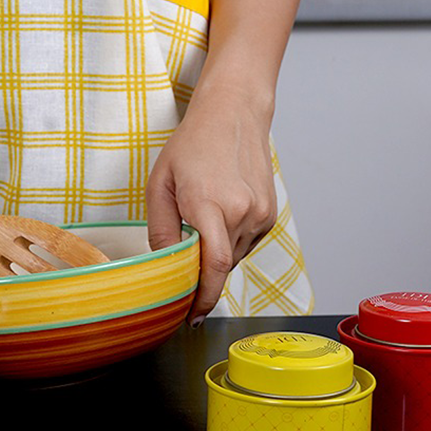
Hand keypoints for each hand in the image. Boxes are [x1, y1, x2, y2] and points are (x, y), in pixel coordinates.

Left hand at [145, 85, 276, 324]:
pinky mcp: (270, 215)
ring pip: (233, 257)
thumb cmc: (192, 145)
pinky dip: (228, 240)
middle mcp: (242, 212)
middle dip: (201, 273)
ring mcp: (261, 214)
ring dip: (215, 253)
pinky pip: (245, 243)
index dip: (203, 298)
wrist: (234, 114)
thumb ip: (162, 229)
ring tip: (201, 218)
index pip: (214, 267)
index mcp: (210, 203)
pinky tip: (219, 212)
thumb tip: (166, 268)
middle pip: (220, 266)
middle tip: (182, 260)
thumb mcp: (161, 183)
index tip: (191, 316)